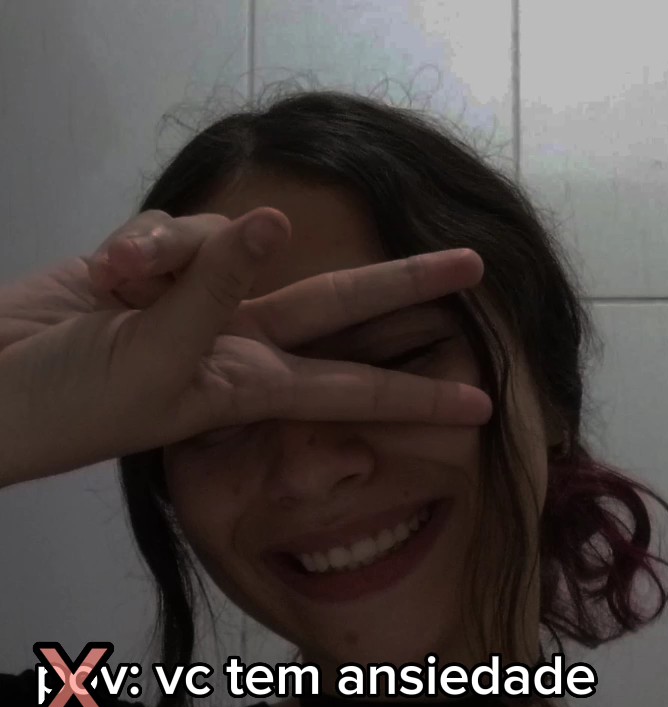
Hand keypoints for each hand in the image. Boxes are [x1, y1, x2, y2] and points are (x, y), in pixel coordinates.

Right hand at [0, 207, 491, 486]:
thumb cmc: (72, 400)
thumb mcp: (152, 362)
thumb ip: (215, 292)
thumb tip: (274, 224)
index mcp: (249, 385)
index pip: (353, 388)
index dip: (416, 396)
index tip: (481, 406)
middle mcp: (239, 342)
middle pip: (337, 303)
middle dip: (404, 284)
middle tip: (477, 264)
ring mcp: (201, 302)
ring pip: (229, 243)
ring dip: (176, 257)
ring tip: (118, 286)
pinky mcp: (159, 268)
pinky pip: (173, 230)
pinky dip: (140, 245)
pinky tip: (107, 272)